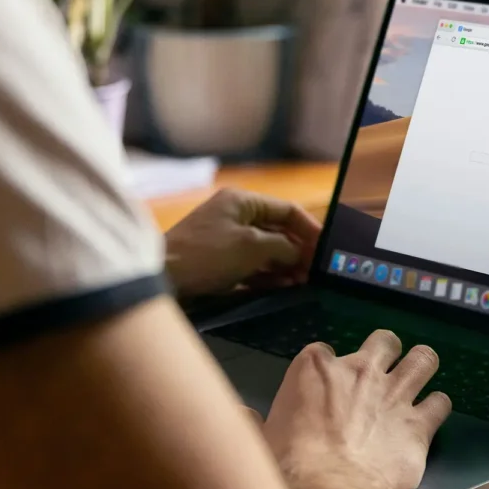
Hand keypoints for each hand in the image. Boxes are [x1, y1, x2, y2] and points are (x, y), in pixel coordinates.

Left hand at [164, 188, 320, 296]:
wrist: (162, 277)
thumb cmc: (207, 254)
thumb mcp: (252, 247)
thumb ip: (283, 247)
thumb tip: (300, 254)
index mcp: (242, 201)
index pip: (287, 210)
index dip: (310, 228)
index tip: (325, 249)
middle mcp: (235, 216)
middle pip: (278, 231)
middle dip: (298, 251)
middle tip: (315, 271)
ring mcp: (226, 239)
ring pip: (266, 251)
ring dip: (285, 266)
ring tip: (303, 282)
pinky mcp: (219, 261)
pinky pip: (251, 265)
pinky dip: (268, 275)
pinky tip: (283, 287)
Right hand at [262, 330, 451, 488]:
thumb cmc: (288, 465)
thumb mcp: (258, 439)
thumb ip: (251, 421)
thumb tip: (239, 415)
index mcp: (315, 369)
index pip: (323, 351)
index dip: (327, 367)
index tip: (325, 385)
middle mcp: (360, 371)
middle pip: (383, 341)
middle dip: (385, 351)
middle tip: (382, 370)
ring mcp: (394, 394)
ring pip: (423, 359)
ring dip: (422, 365)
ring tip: (419, 375)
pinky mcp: (420, 424)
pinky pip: (441, 403)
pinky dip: (437, 407)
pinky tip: (431, 415)